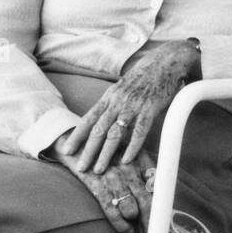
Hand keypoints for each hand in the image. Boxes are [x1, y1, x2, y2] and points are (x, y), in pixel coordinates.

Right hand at [50, 131, 155, 232]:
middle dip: (151, 223)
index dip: (162, 209)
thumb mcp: (129, 153)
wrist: (75, 140)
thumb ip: (145, 170)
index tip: (164, 223)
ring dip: (136, 225)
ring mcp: (113, 177)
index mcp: (140, 160)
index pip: (158, 189)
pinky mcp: (96, 184)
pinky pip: (111, 209)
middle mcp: (129, 169)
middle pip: (148, 202)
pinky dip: (120, 224)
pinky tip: (125, 230)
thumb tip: (158, 193)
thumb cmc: (106, 149)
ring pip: (131, 209)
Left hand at [60, 40, 199, 172]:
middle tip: (80, 168)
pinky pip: (139, 131)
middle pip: (98, 130)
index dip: (77, 136)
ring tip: (99, 169)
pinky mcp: (150, 108)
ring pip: (115, 133)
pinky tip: (126, 160)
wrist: (164, 62)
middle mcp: (117, 102)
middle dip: (88, 150)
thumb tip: (101, 122)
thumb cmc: (144, 77)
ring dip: (105, 153)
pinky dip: (132, 146)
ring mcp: (133, 105)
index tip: (67, 151)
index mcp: (109, 97)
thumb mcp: (122, 88)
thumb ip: (112, 104)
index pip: (88, 119)